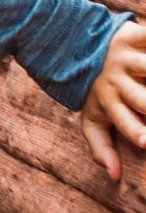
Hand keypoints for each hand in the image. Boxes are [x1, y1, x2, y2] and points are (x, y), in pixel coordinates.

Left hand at [80, 17, 145, 183]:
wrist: (74, 43)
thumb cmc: (91, 88)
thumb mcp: (90, 118)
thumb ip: (100, 147)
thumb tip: (112, 176)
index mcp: (108, 102)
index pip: (124, 122)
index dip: (137, 133)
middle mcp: (117, 81)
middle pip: (143, 99)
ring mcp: (125, 58)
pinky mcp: (131, 35)